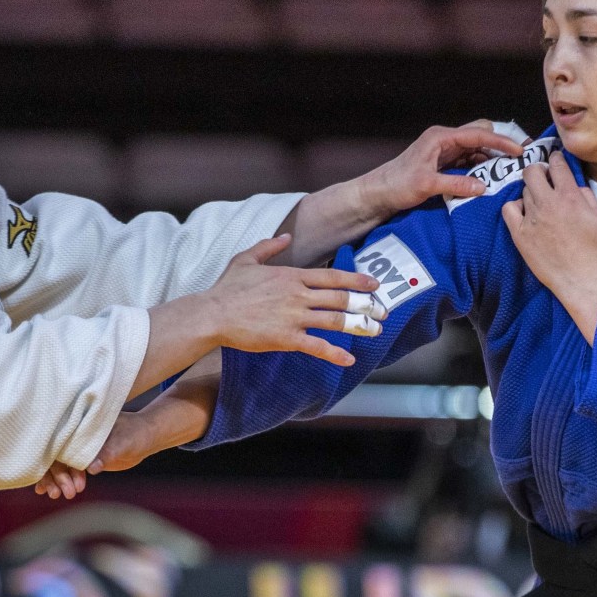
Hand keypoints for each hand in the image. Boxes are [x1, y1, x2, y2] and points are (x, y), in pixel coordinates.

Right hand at [32, 413, 156, 499]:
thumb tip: (91, 468)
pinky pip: (69, 468)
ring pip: (60, 463)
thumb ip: (108, 453)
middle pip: (57, 453)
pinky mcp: (85, 456)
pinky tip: (57, 492)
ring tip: (60, 495)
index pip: (59, 438)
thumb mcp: (123, 441)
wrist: (147, 437)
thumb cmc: (136, 433)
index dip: (53, 457)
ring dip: (58, 479)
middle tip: (68, 492)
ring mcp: (79, 445)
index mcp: (82, 421)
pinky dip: (63, 479)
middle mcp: (77, 432)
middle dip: (57, 474)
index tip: (55, 476)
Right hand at [202, 234, 387, 365]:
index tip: (374, 284)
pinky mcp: (286, 338)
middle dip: (366, 305)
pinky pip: (317, 346)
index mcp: (291, 276)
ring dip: (359, 326)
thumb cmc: (227, 288)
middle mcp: (298, 295)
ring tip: (376, 331)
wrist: (212, 314)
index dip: (357, 280)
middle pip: (340, 298)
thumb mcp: (246, 259)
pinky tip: (348, 359)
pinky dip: (335, 353)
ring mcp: (293, 317)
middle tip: (383, 311)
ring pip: (335, 321)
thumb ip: (269, 246)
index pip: (332, 276)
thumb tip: (286, 237)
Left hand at [356, 120, 526, 217]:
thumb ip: (456, 184)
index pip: (478, 134)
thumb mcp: (427, 185)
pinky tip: (490, 177)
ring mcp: (444, 150)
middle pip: (480, 135)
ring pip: (476, 148)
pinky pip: (469, 159)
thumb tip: (483, 187)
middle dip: (500, 144)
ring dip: (492, 157)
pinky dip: (481, 166)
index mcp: (440, 137)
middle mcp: (444, 139)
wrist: (378, 193)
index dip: (501, 142)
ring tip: (509, 169)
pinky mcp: (444, 162)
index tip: (519, 150)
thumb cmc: (397, 185)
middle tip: (519, 157)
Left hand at [501, 151, 596, 341]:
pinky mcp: (519, 233)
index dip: (555, 158)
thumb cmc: (593, 250)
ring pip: (523, 191)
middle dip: (537, 170)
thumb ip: (586, 196)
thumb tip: (574, 184)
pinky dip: (515, 207)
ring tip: (538, 202)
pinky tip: (523, 213)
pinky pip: (509, 209)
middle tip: (542, 177)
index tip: (554, 160)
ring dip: (531, 192)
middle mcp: (548, 203)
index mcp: (570, 197)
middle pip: (532, 172)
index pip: (557, 165)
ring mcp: (531, 218)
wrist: (579, 279)